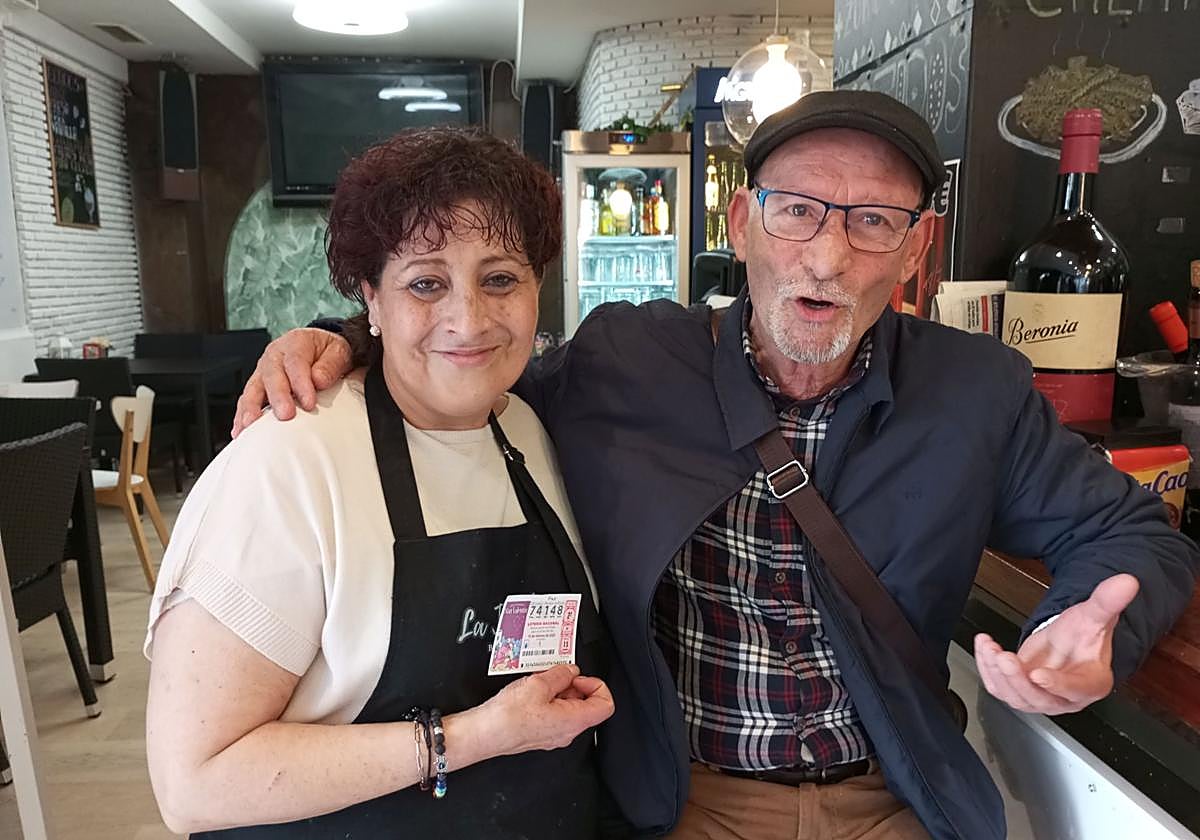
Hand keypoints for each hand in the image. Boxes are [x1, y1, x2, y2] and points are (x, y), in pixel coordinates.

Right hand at [231, 328, 351, 436]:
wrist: (321, 350)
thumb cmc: (329, 352)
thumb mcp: (339, 351)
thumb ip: (330, 365)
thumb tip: (318, 379)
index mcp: (296, 342)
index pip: (296, 362)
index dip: (301, 383)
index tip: (309, 402)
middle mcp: (275, 355)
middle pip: (272, 376)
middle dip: (278, 397)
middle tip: (286, 415)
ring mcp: (263, 371)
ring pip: (253, 388)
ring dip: (251, 407)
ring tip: (252, 424)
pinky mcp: (258, 387)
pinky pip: (246, 401)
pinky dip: (242, 416)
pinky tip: (241, 430)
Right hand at [477, 664, 613, 754]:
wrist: (485, 734)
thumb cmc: (509, 717)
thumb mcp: (539, 684)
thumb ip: (561, 674)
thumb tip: (570, 671)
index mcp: (574, 721)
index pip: (605, 705)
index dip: (596, 685)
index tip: (579, 677)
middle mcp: (567, 732)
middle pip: (587, 705)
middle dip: (574, 685)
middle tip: (556, 676)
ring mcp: (554, 735)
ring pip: (569, 709)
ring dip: (559, 691)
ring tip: (540, 682)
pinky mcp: (541, 734)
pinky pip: (554, 714)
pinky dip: (548, 699)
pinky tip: (532, 692)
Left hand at [974, 573, 1138, 714]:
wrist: (1066, 644)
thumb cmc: (1082, 636)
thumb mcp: (1093, 615)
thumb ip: (1107, 601)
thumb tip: (1127, 581)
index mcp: (1091, 684)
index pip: (1074, 690)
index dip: (1057, 685)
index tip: (1038, 675)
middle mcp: (1064, 698)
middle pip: (1039, 697)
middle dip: (1017, 679)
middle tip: (1004, 657)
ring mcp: (1040, 698)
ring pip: (1014, 695)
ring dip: (997, 673)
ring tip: (989, 647)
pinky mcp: (1018, 692)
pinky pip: (999, 688)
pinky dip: (987, 670)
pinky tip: (984, 647)